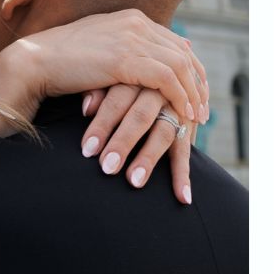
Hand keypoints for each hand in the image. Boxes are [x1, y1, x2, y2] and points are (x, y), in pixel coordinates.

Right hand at [0, 9, 209, 133]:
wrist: (33, 62)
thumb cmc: (60, 63)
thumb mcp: (101, 50)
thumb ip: (126, 51)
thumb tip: (153, 64)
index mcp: (132, 18)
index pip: (175, 42)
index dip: (191, 68)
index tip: (198, 92)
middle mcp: (136, 23)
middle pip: (183, 53)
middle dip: (198, 82)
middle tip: (204, 108)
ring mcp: (131, 38)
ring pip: (179, 66)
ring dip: (192, 93)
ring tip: (197, 117)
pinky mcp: (125, 58)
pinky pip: (166, 78)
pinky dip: (179, 97)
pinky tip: (183, 114)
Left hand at [80, 84, 197, 202]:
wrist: (156, 76)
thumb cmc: (120, 83)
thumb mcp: (110, 79)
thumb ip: (98, 91)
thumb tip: (85, 108)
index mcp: (137, 76)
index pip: (118, 99)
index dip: (103, 123)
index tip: (87, 150)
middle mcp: (159, 91)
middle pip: (141, 116)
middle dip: (123, 142)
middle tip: (107, 168)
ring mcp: (176, 109)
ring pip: (164, 132)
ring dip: (149, 158)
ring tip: (134, 182)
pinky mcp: (188, 126)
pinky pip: (185, 151)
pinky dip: (182, 175)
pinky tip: (183, 197)